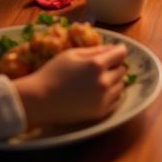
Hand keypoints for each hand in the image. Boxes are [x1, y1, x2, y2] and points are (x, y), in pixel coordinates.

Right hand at [13, 44, 128, 127]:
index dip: (117, 50)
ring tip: (97, 80)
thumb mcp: (72, 54)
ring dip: (113, 80)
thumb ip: (95, 50)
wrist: (39, 101)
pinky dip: (111, 94)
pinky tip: (97, 92)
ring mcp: (103, 99)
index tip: (113, 52)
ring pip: (120, 85)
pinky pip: (116, 100)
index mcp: (97, 65)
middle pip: (122, 69)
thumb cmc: (52, 73)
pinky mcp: (100, 113)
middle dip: (114, 66)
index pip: (121, 53)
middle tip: (100, 67)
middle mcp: (104, 82)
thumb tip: (113, 48)